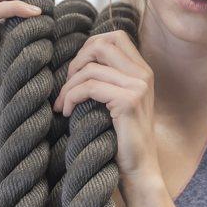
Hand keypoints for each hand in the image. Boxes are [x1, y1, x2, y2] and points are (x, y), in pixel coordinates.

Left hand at [52, 30, 160, 187]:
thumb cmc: (122, 139)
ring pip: (90, 68)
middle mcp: (144, 74)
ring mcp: (139, 86)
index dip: (89, 47)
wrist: (139, 169)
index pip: (115, 37)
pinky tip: (67, 111)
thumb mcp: (118, 101)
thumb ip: (109, 78)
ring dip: (68, 86)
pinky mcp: (129, 101)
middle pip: (101, 44)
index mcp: (143, 70)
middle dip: (77, 61)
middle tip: (67, 86)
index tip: (77, 72)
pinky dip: (71, 97)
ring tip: (62, 104)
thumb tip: (79, 61)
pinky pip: (89, 87)